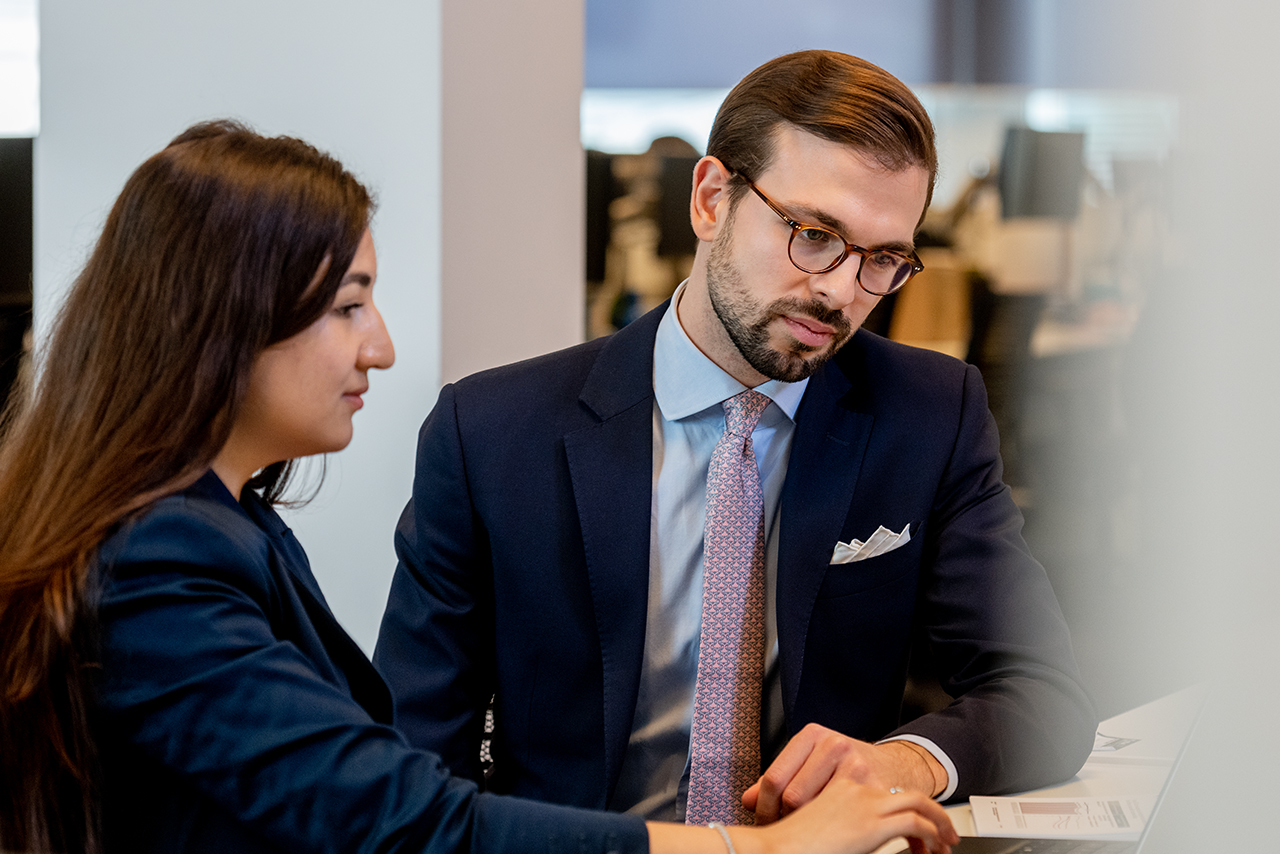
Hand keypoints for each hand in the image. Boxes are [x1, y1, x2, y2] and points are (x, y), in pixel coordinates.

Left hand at [743, 724, 944, 824]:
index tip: (765, 820)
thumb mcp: (811, 761)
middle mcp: (835, 745)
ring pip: (814, 809)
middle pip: (792, 796)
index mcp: (813, 735)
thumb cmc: (845, 767)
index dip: (765, 807)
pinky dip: (830, 829)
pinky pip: (841, 818)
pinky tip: (828, 831)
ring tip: (804, 830)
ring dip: (805, 825)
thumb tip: (748, 800)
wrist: (894, 768)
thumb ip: (780, 777)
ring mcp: (856, 766)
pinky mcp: (875, 789)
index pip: (774, 778)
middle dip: (784, 818)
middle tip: (785, 829)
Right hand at [753, 778, 956, 853]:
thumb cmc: (789, 844)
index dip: (904, 809)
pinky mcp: (871, 822)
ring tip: (946, 841)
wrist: (774, 849)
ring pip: (917, 803)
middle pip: (906, 793)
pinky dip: (930, 834)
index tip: (914, 830)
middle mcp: (855, 787)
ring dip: (938, 822)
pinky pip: (915, 822)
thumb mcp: (819, 825)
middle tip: (943, 832)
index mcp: (840, 785)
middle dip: (932, 813)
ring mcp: (864, 802)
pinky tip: (932, 848)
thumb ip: (841, 822)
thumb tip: (852, 837)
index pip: (884, 791)